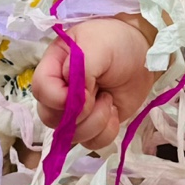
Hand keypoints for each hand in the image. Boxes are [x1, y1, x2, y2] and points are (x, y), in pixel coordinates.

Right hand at [31, 16, 154, 150]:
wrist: (143, 54)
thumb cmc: (117, 42)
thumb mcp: (97, 44)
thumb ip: (81, 68)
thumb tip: (75, 98)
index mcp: (54, 67)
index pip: (40, 90)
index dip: (60, 98)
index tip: (86, 92)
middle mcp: (59, 92)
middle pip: (51, 119)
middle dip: (80, 114)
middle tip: (101, 95)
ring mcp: (76, 112)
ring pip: (72, 136)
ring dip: (96, 122)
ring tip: (109, 98)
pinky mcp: (93, 124)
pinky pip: (91, 143)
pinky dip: (106, 131)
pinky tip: (114, 111)